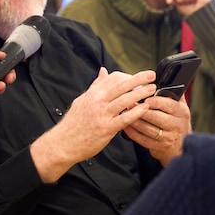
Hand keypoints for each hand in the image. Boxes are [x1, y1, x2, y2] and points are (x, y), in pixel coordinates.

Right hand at [31, 68, 155, 181]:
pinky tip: (145, 109)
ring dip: (140, 93)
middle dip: (139, 79)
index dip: (128, 76)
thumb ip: (95, 86)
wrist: (63, 143)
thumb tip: (103, 71)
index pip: (113, 78)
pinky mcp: (106, 128)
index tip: (138, 78)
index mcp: (93, 94)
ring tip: (152, 90)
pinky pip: (124, 119)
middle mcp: (97, 101)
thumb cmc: (73, 123)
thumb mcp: (82, 100)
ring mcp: (102, 115)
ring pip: (125, 100)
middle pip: (121, 85)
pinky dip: (135, 112)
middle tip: (151, 75)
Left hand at [123, 94, 190, 165]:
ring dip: (134, 121)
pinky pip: (143, 140)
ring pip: (147, 128)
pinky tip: (126, 126)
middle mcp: (176, 125)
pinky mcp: (159, 147)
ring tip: (125, 114)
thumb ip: (175, 94)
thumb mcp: (181, 108)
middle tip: (129, 104)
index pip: (167, 104)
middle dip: (140, 110)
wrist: (182, 146)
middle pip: (155, 116)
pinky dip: (133, 133)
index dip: (154, 101)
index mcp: (181, 112)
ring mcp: (168, 137)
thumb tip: (167, 80)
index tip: (144, 97)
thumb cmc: (177, 123)